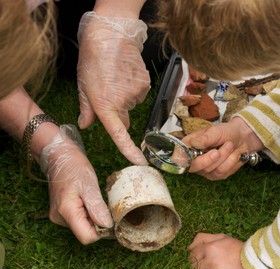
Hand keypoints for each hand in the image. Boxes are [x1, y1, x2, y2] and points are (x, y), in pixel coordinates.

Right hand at [40, 125, 112, 244]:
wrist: (60, 157)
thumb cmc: (74, 167)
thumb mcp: (89, 184)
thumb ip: (97, 207)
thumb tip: (107, 225)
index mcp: (66, 211)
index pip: (87, 237)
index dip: (102, 231)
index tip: (112, 218)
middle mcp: (59, 218)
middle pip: (85, 232)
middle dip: (99, 222)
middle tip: (106, 204)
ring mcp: (59, 216)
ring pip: (83, 226)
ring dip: (94, 217)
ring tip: (96, 199)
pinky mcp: (62, 213)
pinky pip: (79, 219)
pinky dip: (88, 213)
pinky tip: (90, 200)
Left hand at [77, 12, 149, 164]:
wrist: (111, 35)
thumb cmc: (92, 60)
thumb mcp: (83, 86)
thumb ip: (86, 109)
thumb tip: (84, 125)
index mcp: (105, 106)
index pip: (119, 134)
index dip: (129, 150)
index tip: (139, 161)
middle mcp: (123, 103)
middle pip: (124, 119)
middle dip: (118, 113)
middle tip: (109, 94)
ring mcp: (137, 93)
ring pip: (131, 104)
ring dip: (125, 98)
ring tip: (116, 79)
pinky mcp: (145, 84)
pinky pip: (139, 93)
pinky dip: (133, 88)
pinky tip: (125, 75)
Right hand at [182, 117, 263, 179]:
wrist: (242, 138)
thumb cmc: (225, 132)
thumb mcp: (215, 131)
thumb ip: (204, 138)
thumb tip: (193, 143)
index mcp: (189, 146)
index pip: (179, 156)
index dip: (183, 159)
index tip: (195, 155)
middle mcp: (193, 159)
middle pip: (194, 167)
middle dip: (209, 159)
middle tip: (218, 150)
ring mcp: (204, 169)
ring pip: (210, 170)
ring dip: (224, 157)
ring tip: (230, 145)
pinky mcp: (215, 175)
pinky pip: (221, 173)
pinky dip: (231, 162)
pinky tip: (234, 154)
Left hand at [188, 233, 249, 268]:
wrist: (253, 263)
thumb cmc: (237, 249)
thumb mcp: (222, 237)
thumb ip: (204, 238)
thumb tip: (189, 245)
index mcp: (209, 247)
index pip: (192, 252)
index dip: (193, 254)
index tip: (196, 255)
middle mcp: (209, 259)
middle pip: (194, 264)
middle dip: (197, 263)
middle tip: (205, 262)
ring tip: (215, 267)